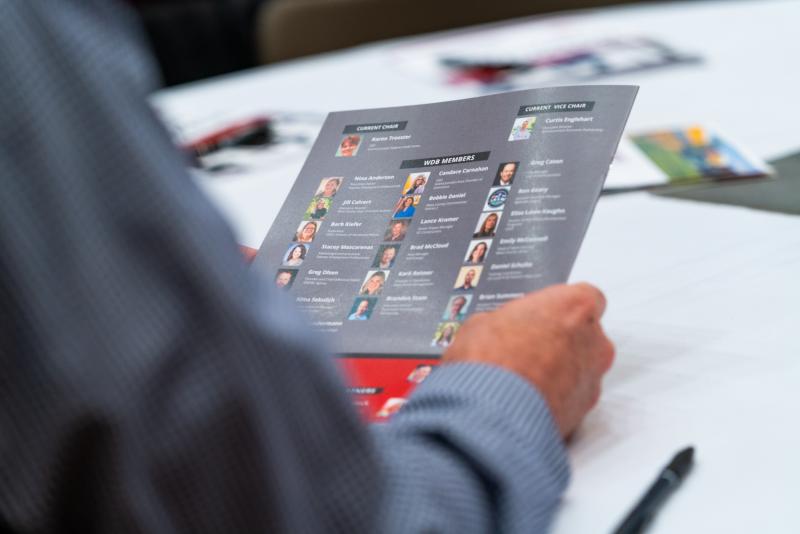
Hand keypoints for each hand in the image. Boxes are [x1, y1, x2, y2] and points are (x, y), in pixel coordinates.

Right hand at [442, 283, 613, 437]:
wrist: (492, 413)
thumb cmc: (491, 361)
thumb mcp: (480, 322)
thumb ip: (504, 321)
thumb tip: (495, 331)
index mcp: (575, 306)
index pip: (584, 297)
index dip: (559, 308)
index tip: (541, 315)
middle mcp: (594, 341)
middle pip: (585, 335)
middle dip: (560, 340)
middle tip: (526, 346)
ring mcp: (593, 379)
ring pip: (581, 369)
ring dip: (558, 372)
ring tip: (522, 378)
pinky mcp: (585, 412)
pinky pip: (572, 399)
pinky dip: (555, 398)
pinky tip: (526, 399)